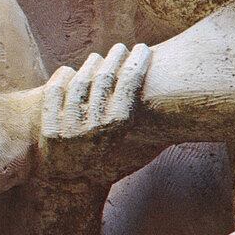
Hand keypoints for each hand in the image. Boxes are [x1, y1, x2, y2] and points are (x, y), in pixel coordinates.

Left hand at [37, 43, 151, 186]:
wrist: (69, 188)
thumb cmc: (109, 167)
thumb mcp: (136, 154)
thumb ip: (155, 136)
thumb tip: (187, 116)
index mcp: (117, 129)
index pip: (128, 84)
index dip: (136, 62)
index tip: (143, 49)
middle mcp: (92, 125)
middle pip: (104, 78)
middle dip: (115, 58)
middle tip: (122, 47)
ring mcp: (67, 126)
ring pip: (79, 82)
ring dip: (91, 65)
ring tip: (99, 57)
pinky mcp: (47, 127)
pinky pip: (53, 91)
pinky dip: (62, 78)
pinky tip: (70, 70)